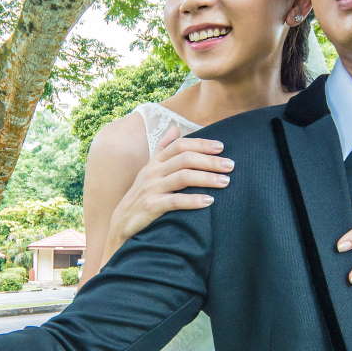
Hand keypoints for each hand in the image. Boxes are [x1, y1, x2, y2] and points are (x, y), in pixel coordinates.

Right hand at [108, 127, 230, 246]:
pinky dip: (193, 200)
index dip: (201, 144)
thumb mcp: (149, 169)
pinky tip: (209, 201)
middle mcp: (152, 172)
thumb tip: (175, 127)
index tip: (221, 147)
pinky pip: (175, 201)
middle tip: (231, 165)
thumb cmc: (141, 195)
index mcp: (155, 162)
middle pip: (184, 159)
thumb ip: (163, 148)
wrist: (120, 223)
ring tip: (225, 182)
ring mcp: (151, 189)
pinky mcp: (150, 207)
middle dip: (209, 161)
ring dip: (206, 178)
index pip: (179, 145)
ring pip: (182, 177)